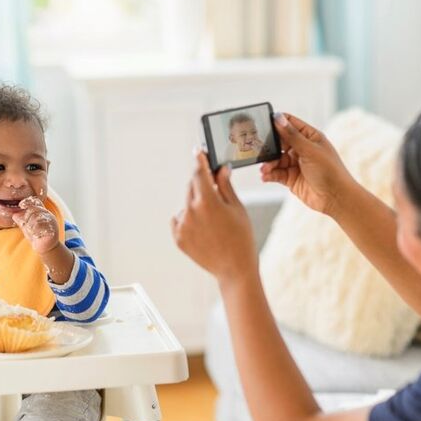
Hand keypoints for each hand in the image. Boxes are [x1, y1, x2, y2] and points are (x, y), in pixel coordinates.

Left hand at [12, 196, 59, 254]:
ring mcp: (52, 223)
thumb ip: (22, 221)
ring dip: (30, 227)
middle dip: (27, 219)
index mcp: (43, 212)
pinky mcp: (53, 231)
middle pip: (33, 210)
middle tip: (27, 227)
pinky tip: (37, 236)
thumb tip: (15, 215)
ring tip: (32, 232)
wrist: (45, 247)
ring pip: (36, 219)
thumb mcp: (27, 227)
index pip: (36, 202)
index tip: (21, 205)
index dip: (28, 202)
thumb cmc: (37, 236)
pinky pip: (40, 228)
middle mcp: (49, 215)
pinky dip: (35, 233)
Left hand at [172, 153, 257, 283]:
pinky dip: (188, 218)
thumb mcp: (237, 208)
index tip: (198, 151)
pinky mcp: (178, 237)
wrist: (234, 269)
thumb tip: (221, 169)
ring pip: (186, 203)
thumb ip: (226, 186)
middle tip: (216, 192)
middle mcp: (190, 211)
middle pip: (192, 186)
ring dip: (196, 203)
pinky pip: (179, 219)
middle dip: (202, 184)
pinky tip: (204, 229)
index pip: (199, 172)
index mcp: (207, 201)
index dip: (199, 160)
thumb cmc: (241, 237)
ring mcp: (182, 225)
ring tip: (213, 220)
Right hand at [261, 113, 355, 215]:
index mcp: (310, 137)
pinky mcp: (291, 178)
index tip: (263, 124)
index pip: (290, 124)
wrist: (336, 198)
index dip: (277, 123)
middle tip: (259, 150)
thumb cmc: (330, 171)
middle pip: (280, 142)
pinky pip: (276, 173)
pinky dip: (270, 174)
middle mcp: (302, 149)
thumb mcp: (310, 150)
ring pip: (276, 160)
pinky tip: (265, 176)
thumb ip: (292, 135)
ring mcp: (296, 164)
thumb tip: (278, 118)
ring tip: (265, 169)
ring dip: (269, 164)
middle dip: (269, 147)